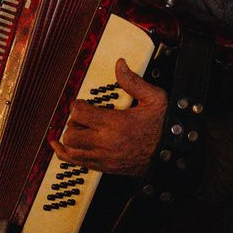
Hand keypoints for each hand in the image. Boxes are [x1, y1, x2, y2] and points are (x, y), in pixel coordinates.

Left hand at [52, 57, 166, 176]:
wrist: (172, 155)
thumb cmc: (164, 127)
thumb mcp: (155, 99)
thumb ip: (133, 82)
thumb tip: (120, 64)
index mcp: (116, 123)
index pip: (80, 113)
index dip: (77, 105)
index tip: (81, 103)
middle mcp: (106, 143)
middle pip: (72, 133)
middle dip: (72, 122)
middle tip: (81, 117)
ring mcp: (104, 158)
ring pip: (71, 150)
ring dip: (67, 139)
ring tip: (69, 130)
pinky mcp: (105, 168)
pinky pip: (78, 164)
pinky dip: (67, 156)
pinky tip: (60, 148)